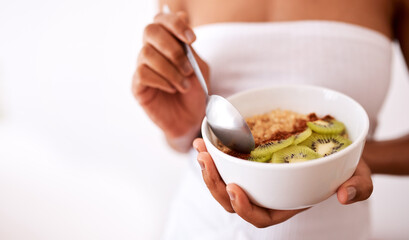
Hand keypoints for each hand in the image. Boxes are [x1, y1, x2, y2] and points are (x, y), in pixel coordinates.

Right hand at [132, 11, 208, 139]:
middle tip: (188, 69)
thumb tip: (181, 16)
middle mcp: (151, 51)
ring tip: (183, 85)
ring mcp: (142, 67)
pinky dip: (162, 81)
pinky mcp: (137, 85)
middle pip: (150, 31)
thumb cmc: (194, 93)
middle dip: (172, 49)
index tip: (192, 39)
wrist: (191, 120)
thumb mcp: (198, 67)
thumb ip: (189, 46)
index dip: (175, 24)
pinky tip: (172, 89)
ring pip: (147, 54)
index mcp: (167, 43)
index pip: (161, 20)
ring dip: (171, 70)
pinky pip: (143, 73)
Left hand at [193, 138, 373, 227]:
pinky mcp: (251, 160)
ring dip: (209, 166)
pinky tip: (204, 137)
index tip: (233, 188)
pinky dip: (214, 151)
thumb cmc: (346, 167)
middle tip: (205, 159)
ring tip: (199, 147)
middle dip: (215, 183)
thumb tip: (346, 195)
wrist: (337, 146)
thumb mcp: (358, 176)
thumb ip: (357, 187)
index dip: (244, 208)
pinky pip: (227, 161)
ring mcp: (256, 177)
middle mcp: (266, 193)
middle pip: (232, 200)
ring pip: (224, 182)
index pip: (260, 217)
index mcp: (286, 204)